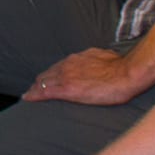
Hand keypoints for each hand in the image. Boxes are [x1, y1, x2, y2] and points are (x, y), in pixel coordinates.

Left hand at [23, 48, 143, 105]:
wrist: (127, 73)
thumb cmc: (121, 67)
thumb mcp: (104, 56)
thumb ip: (95, 60)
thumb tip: (98, 61)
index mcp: (77, 59)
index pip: (57, 67)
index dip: (50, 75)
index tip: (45, 80)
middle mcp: (68, 65)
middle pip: (47, 74)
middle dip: (39, 82)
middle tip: (33, 90)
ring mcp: (66, 76)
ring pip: (43, 82)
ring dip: (35, 88)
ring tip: (29, 95)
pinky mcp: (68, 90)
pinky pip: (45, 92)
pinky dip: (35, 95)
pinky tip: (28, 99)